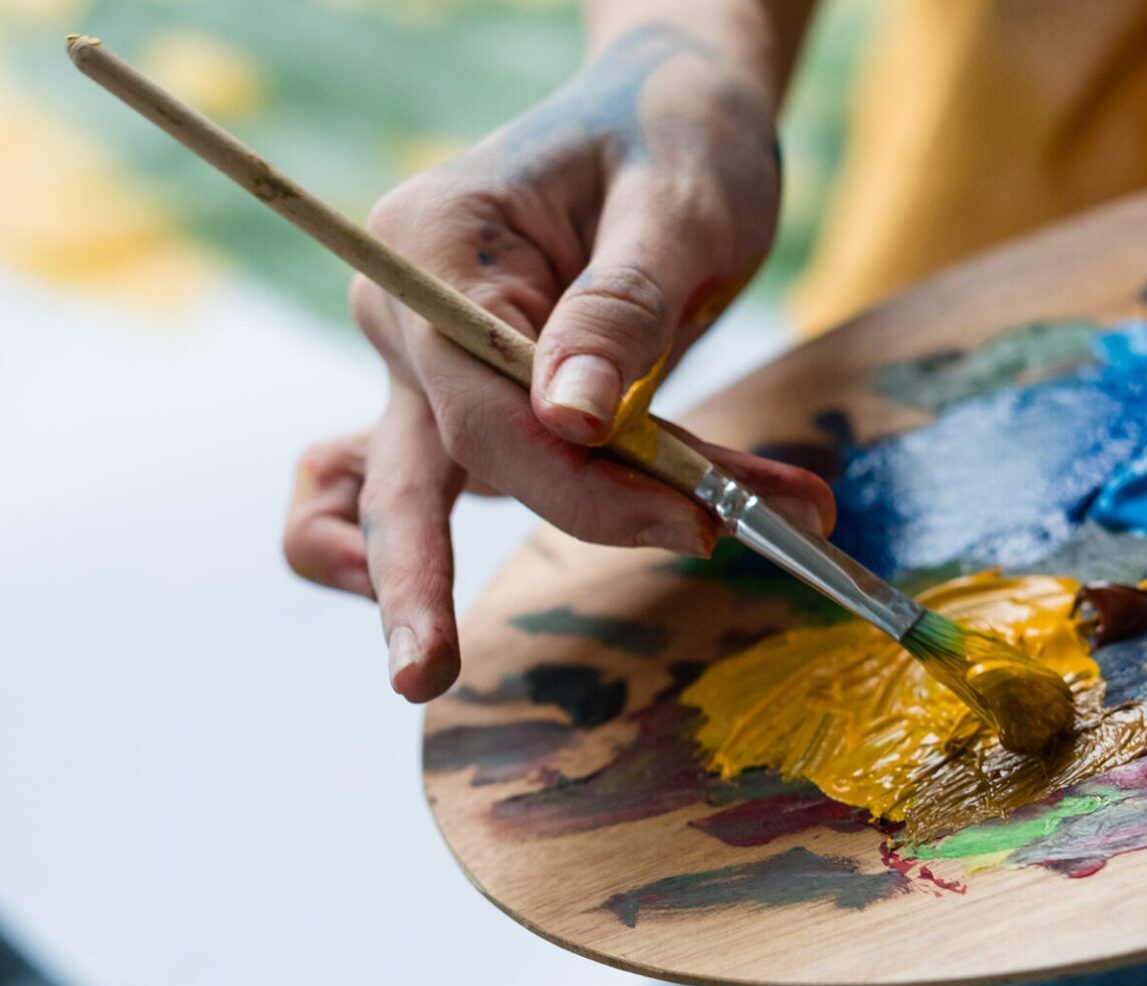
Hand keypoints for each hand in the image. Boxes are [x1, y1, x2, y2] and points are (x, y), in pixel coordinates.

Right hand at [287, 21, 831, 701]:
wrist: (675, 114)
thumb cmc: (676, 138)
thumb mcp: (675, 202)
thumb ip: (620, 306)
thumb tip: (568, 417)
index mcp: (432, 251)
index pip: (481, 412)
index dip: (585, 489)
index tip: (701, 523)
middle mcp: (409, 317)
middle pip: (411, 473)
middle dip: (422, 583)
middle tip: (432, 675)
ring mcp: (431, 369)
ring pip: (425, 498)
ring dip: (533, 546)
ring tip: (683, 544)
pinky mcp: (476, 406)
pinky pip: (453, 489)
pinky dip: (531, 520)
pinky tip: (599, 536)